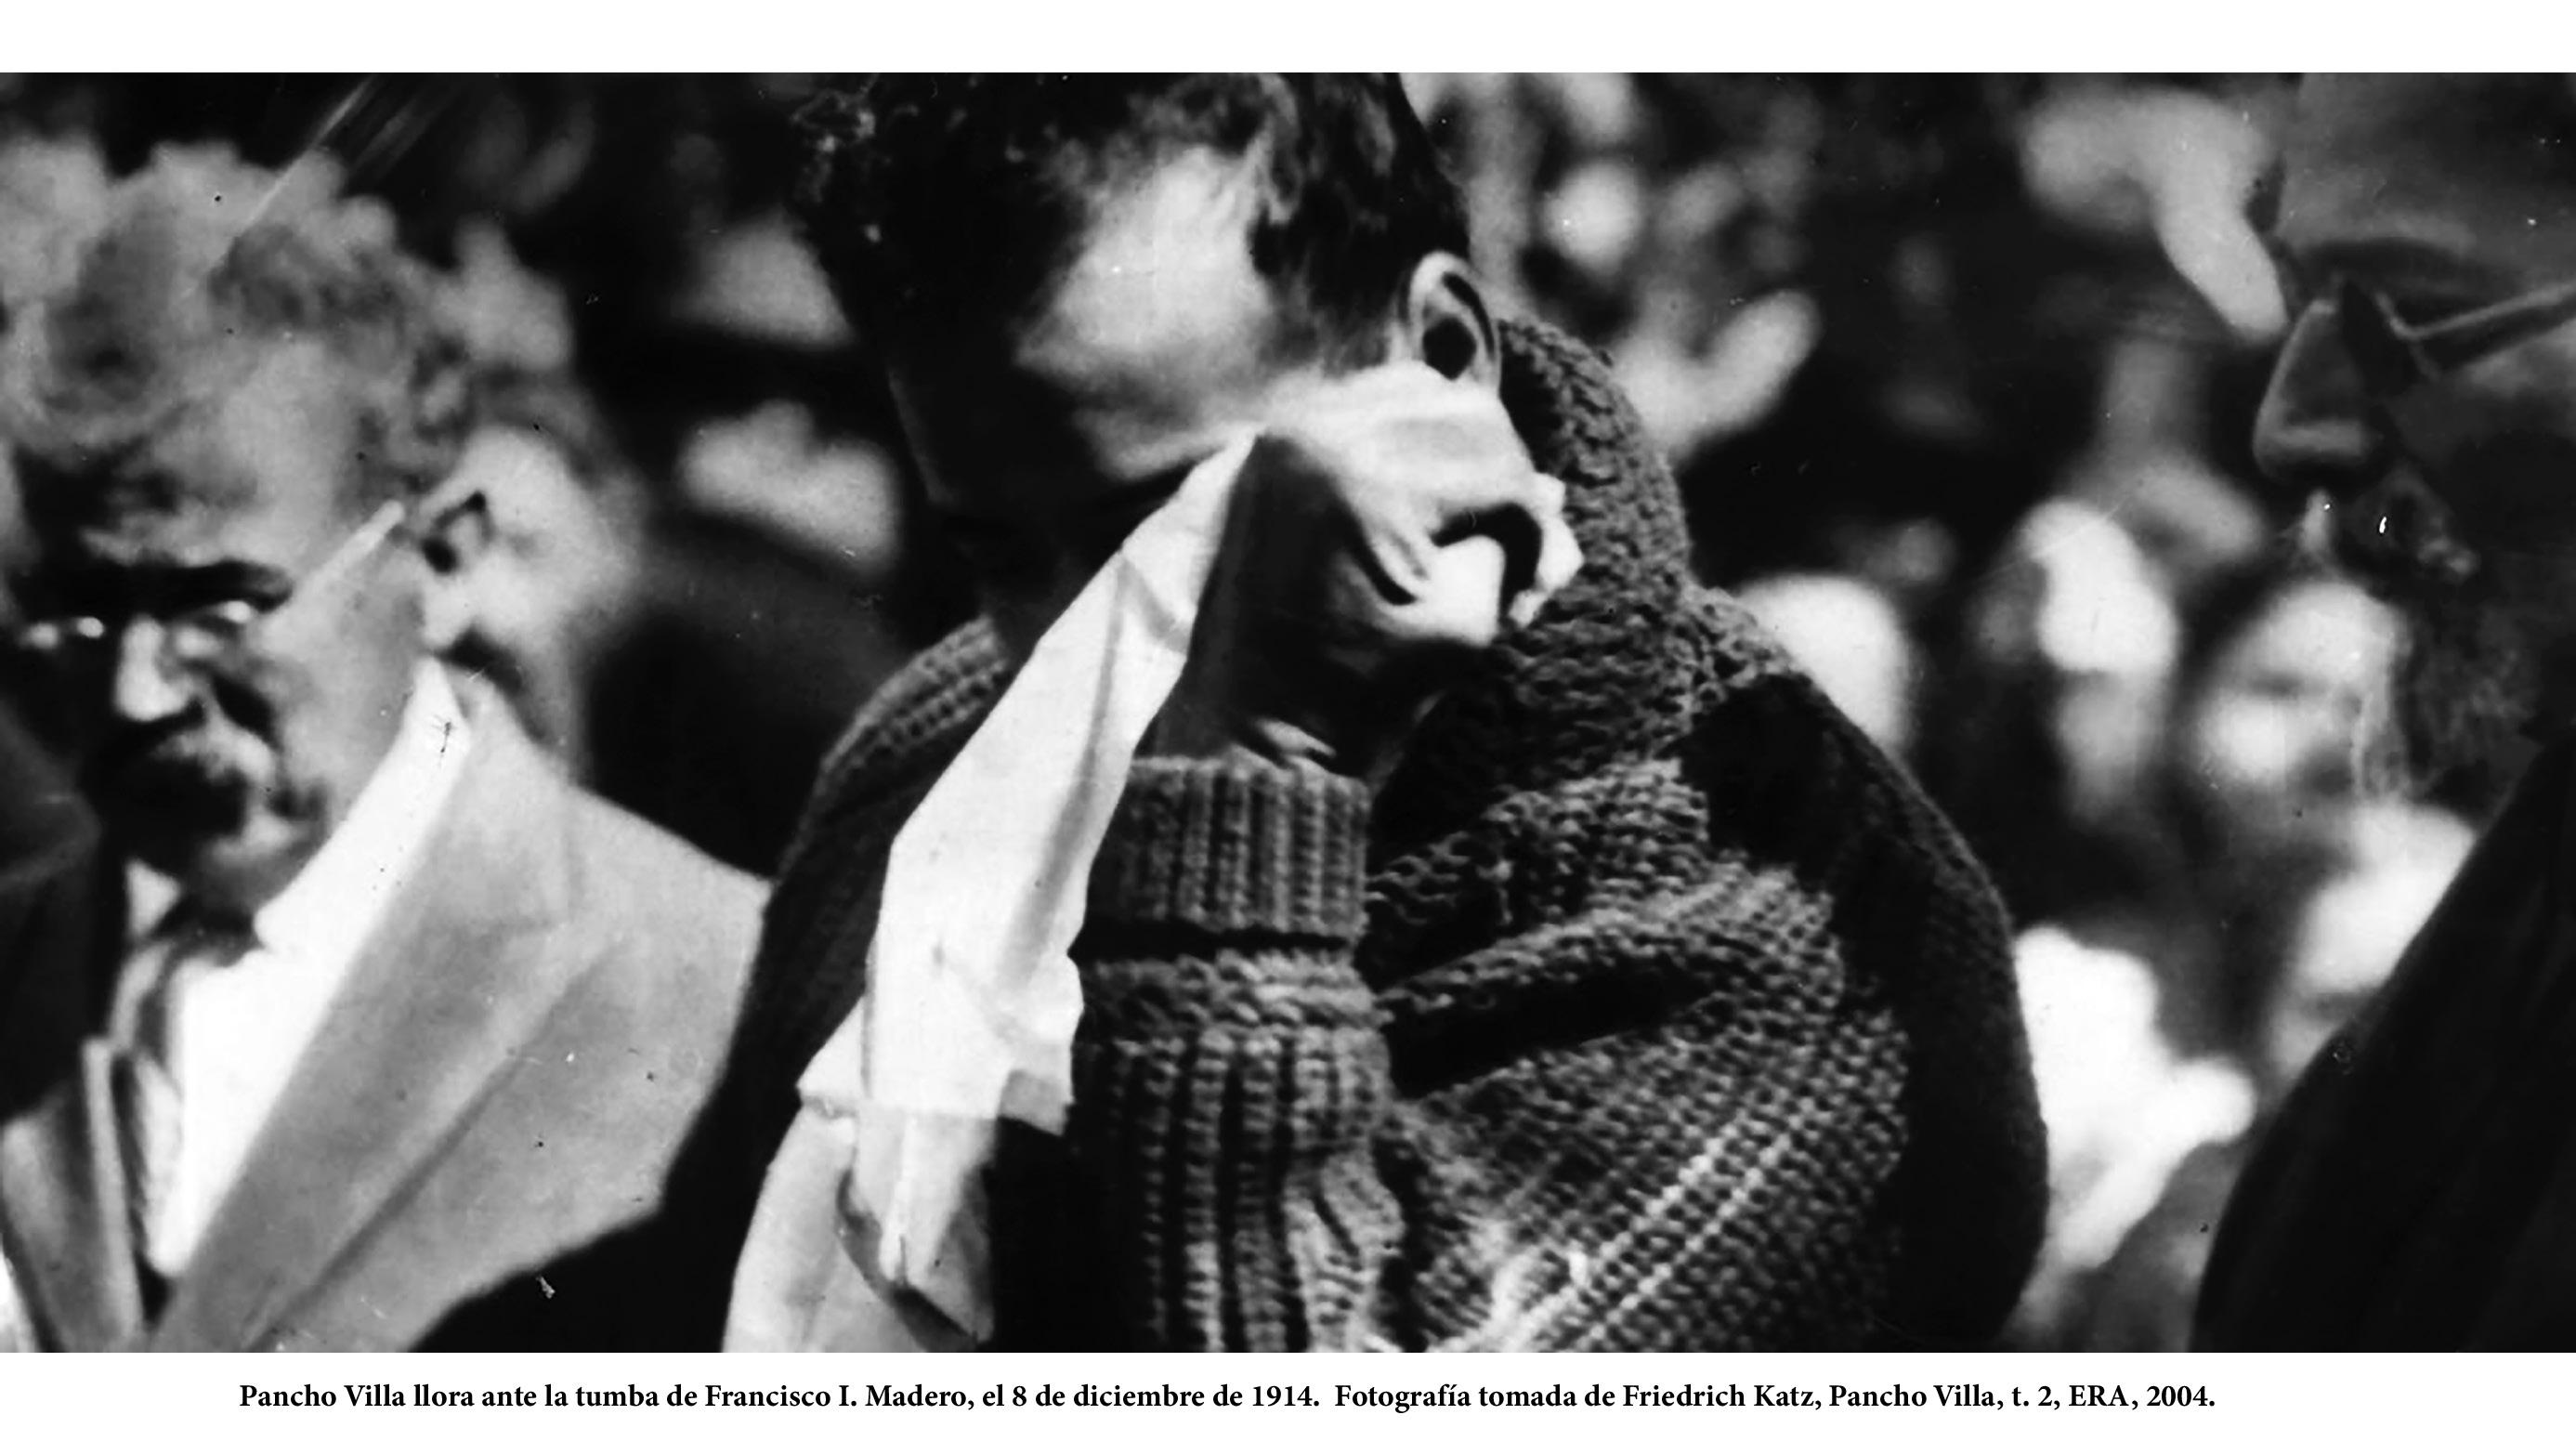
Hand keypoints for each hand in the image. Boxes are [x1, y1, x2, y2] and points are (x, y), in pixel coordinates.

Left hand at [1145, 364, 1580, 785]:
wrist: (1251, 729)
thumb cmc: (1359, 693)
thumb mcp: (1464, 628)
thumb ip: (1517, 553)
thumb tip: (1554, 494)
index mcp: (1369, 480)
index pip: (1499, 463)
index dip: (1535, 521)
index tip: (1541, 576)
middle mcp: (1320, 433)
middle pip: (1467, 410)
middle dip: (1506, 474)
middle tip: (1513, 543)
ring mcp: (1287, 432)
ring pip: (1419, 393)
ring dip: (1460, 447)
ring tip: (1466, 521)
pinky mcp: (1272, 447)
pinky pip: (1364, 404)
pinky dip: (1407, 437)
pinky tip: (1422, 498)